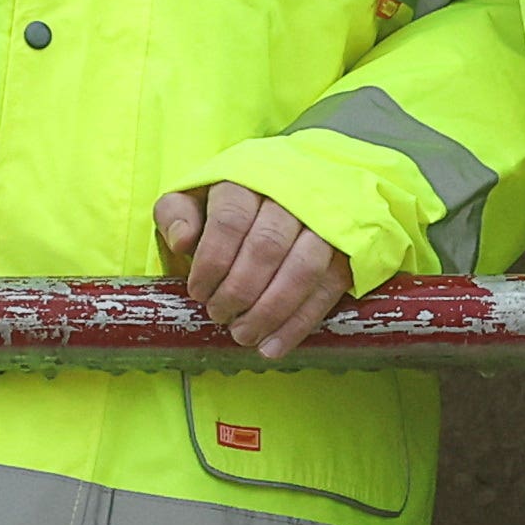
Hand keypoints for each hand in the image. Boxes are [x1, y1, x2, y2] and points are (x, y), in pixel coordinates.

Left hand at [158, 182, 349, 360]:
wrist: (301, 182)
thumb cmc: (239, 201)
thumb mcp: (198, 195)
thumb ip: (178, 213)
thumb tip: (181, 240)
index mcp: (249, 179)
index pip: (230, 220)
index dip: (211, 262)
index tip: (197, 291)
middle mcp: (292, 196)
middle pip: (267, 247)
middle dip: (239, 291)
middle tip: (219, 316)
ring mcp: (324, 222)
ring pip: (302, 270)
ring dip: (270, 312)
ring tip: (243, 335)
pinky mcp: (347, 249)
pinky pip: (327, 289)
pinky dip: (299, 324)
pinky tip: (274, 346)